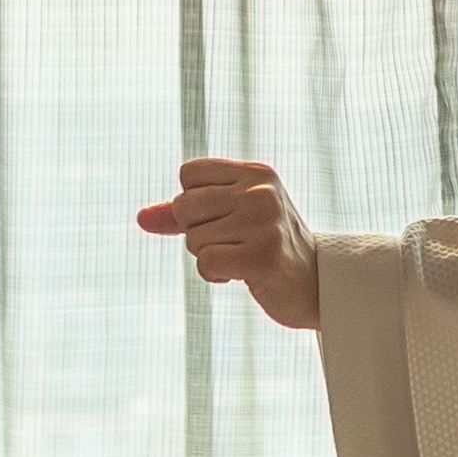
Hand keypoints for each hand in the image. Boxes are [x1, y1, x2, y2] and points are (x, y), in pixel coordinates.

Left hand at [137, 160, 321, 332]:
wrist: (317, 284)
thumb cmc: (268, 247)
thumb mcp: (233, 217)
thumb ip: (186, 214)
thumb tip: (141, 218)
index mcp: (256, 173)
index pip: (189, 173)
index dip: (194, 201)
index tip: (224, 217)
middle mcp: (261, 191)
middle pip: (184, 206)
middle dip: (197, 232)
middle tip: (232, 241)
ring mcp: (264, 222)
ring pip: (193, 239)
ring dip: (209, 256)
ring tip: (241, 257)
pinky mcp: (262, 255)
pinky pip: (205, 263)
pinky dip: (215, 275)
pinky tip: (241, 275)